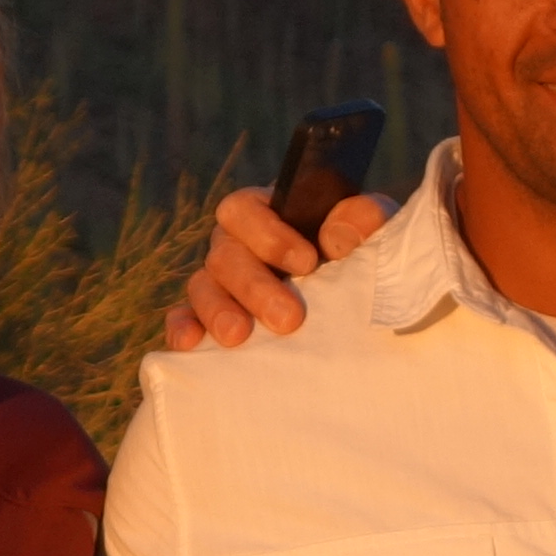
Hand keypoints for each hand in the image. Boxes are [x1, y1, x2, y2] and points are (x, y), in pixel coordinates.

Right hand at [158, 183, 387, 349]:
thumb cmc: (361, 252)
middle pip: (224, 256)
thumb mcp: (373, 226)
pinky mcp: (210, 319)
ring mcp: (219, 284)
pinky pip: (184, 319)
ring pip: (201, 288)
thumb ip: (363, 217)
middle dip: (254, 287)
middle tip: (289, 320)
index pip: (243, 210)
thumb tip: (337, 237)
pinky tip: (190, 345)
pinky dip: (183, 328)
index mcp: (264, 213)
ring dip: (218, 311)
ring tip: (238, 337)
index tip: (306, 263)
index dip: (268, 235)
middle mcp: (234, 245)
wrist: (357, 298)